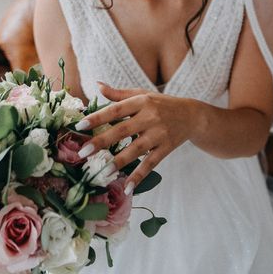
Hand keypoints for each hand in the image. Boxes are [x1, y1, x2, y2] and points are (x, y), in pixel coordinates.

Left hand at [75, 82, 194, 193]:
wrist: (192, 115)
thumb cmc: (161, 104)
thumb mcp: (142, 94)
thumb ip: (119, 94)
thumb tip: (97, 85)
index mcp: (141, 102)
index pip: (116, 110)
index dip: (98, 117)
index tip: (80, 126)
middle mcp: (150, 117)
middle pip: (122, 130)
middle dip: (102, 141)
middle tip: (83, 151)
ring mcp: (159, 134)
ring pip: (136, 149)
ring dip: (119, 161)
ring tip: (102, 171)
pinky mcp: (166, 148)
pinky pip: (150, 164)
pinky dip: (139, 176)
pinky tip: (127, 188)